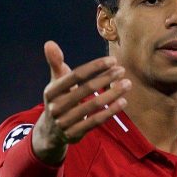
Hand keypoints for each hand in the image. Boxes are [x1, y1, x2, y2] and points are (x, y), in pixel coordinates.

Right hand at [32, 40, 130, 164]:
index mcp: (51, 91)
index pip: (76, 75)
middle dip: (106, 78)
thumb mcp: (55, 83)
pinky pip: (96, 121)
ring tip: (127, 84)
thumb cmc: (59, 100)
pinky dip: (110, 111)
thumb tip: (49, 43)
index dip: (95, 67)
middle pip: (86, 89)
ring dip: (113, 93)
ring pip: (93, 105)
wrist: (51, 132)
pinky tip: (123, 102)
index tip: (113, 60)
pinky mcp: (75, 133)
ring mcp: (65, 121)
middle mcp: (56, 106)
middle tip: (123, 71)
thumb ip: (55, 63)